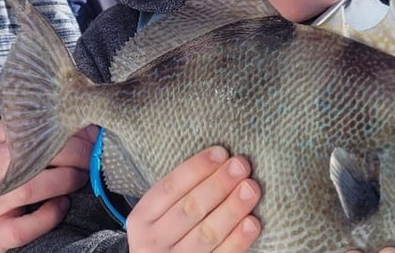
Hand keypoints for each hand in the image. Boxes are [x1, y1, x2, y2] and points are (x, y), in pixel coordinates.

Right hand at [0, 121, 95, 252]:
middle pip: (34, 158)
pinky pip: (23, 228)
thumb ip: (27, 129)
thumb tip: (78, 123)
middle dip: (73, 155)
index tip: (91, 133)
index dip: (67, 130)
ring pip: (30, 190)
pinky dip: (48, 217)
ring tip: (81, 178)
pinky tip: (61, 206)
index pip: (33, 129)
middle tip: (91, 157)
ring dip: (64, 182)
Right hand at [125, 146, 260, 251]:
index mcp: (141, 219)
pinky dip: (238, 240)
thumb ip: (177, 196)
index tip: (220, 152)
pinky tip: (252, 222)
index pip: (169, 187)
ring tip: (250, 189)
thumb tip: (218, 162)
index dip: (196, 168)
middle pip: (190, 209)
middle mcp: (154, 242)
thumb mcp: (155, 216)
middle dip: (218, 184)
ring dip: (232, 209)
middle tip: (241, 165)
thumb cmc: (162, 235)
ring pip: (207, 233)